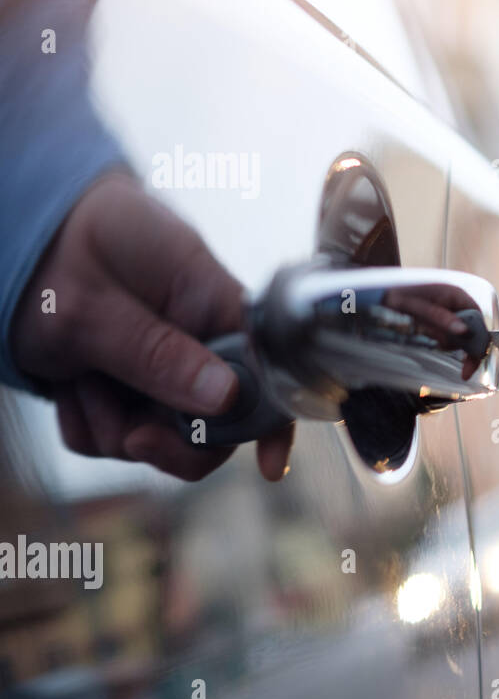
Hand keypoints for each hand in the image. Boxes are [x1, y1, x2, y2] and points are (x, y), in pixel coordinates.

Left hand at [11, 170, 293, 480]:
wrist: (17, 232)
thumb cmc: (57, 247)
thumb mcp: (93, 305)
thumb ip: (157, 353)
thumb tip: (227, 398)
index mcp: (212, 303)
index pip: (269, 368)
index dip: (272, 421)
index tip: (268, 466)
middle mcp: (199, 341)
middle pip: (215, 423)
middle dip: (166, 439)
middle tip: (129, 433)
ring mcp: (163, 368)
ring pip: (157, 437)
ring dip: (110, 424)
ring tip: (78, 377)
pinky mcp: (127, 388)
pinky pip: (114, 437)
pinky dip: (87, 423)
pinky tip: (70, 385)